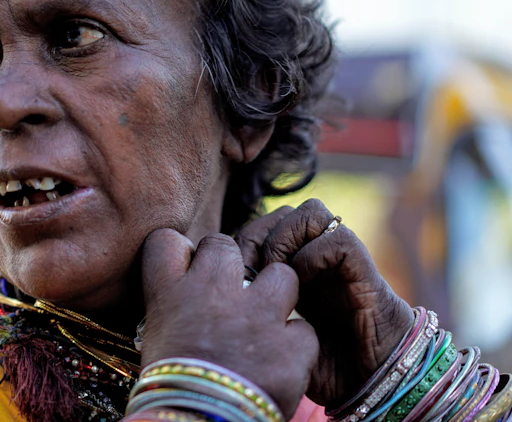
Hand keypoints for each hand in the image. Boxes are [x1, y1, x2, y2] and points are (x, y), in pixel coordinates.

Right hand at [140, 229, 319, 418]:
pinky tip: (282, 362)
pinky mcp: (290, 346)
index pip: (167, 241)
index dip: (181, 253)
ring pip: (280, 275)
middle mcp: (211, 291)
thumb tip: (189, 295)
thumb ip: (175, 307)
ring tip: (268, 321)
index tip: (188, 268)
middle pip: (223, 244)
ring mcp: (255, 314)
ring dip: (276, 294)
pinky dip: (296, 347)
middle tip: (230, 293)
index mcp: (169, 293)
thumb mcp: (157, 340)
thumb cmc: (172, 389)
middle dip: (230, 263)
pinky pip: (304, 330)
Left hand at [235, 199, 414, 407]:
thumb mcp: (281, 344)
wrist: (379, 383)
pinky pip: (337, 239)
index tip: (230, 272)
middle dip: (261, 233)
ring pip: (311, 211)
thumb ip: (255, 321)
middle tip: (252, 269)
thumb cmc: (330, 366)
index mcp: (294, 268)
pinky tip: (301, 282)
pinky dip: (314, 254)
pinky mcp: (363, 271)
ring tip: (275, 270)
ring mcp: (340, 261)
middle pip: (282, 212)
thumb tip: (214, 317)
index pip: (262, 227)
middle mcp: (316, 257)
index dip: (243, 242)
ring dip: (286, 235)